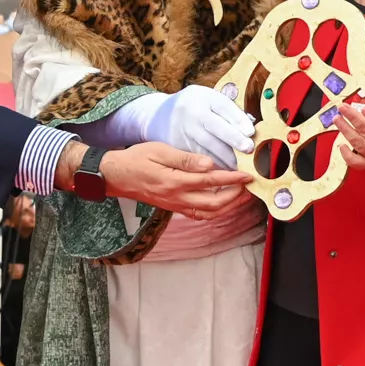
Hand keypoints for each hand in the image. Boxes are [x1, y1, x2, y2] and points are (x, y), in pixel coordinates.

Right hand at [91, 141, 251, 218]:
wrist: (115, 175)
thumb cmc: (136, 159)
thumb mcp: (159, 151)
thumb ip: (186, 159)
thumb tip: (210, 164)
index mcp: (175, 181)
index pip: (211, 181)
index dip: (232, 179)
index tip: (248, 175)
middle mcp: (177, 198)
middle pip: (214, 204)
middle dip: (235, 196)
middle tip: (248, 186)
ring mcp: (175, 205)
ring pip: (208, 213)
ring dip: (228, 206)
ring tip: (241, 195)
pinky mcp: (173, 208)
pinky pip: (199, 215)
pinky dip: (214, 211)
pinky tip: (222, 202)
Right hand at [157, 83, 254, 165]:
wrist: (159, 115)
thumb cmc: (195, 106)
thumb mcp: (211, 100)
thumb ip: (230, 113)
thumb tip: (249, 130)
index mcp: (202, 99)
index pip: (223, 108)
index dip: (238, 120)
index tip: (250, 133)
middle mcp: (191, 115)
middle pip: (214, 130)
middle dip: (233, 142)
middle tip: (249, 151)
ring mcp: (182, 131)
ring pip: (207, 148)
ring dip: (225, 159)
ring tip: (242, 166)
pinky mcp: (178, 147)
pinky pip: (198, 159)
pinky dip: (212, 167)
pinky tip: (225, 172)